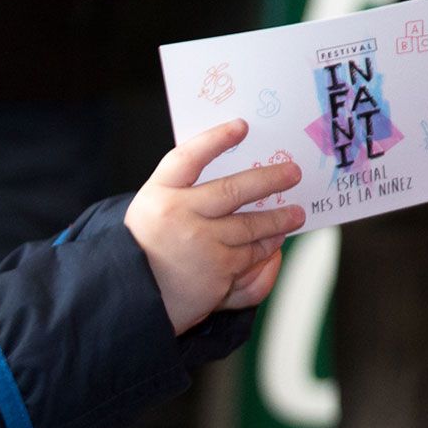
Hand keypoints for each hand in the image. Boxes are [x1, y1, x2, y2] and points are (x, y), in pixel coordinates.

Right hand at [124, 119, 304, 334]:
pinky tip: (276, 247)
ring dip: (278, 221)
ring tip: (294, 215)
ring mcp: (202, 247)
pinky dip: (267, 254)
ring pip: (252, 228)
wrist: (133, 299)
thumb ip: (183, 192)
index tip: (241, 127)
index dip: (215, 140)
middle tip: (292, 173)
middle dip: (269, 180)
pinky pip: (251, 260)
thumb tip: (237, 182)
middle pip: (234, 190)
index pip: (187, 158)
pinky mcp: (218, 276)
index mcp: (159, 196)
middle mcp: (181, 217)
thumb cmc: (146, 249)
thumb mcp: (152, 211)